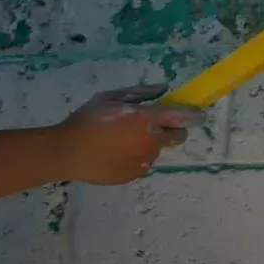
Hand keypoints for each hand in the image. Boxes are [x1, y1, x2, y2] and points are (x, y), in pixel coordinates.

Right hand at [56, 85, 200, 185]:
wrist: (67, 153)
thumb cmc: (86, 120)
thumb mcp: (108, 98)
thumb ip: (139, 93)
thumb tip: (163, 88)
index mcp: (146, 120)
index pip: (185, 117)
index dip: (195, 114)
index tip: (196, 113)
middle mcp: (152, 141)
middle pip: (178, 135)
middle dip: (170, 129)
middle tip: (145, 125)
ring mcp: (146, 161)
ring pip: (157, 149)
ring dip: (147, 142)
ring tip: (118, 139)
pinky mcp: (136, 174)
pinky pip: (142, 161)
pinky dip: (134, 155)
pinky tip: (112, 152)